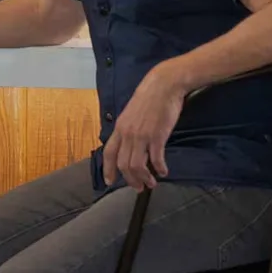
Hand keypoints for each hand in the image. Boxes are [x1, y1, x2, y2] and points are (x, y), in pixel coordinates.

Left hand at [101, 69, 187, 190]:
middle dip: (130, 180)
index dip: (107, 169)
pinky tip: (163, 171)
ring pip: (137, 166)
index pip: (108, 153)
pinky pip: (155, 159)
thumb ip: (128, 128)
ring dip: (144, 178)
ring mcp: (141, 136)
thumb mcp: (131, 113)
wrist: (163, 84)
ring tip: (151, 183)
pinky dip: (159, 168)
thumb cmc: (149, 98)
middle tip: (138, 188)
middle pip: (123, 164)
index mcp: (119, 128)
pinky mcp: (157, 136)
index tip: (110, 181)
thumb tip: (129, 144)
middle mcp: (127, 134)